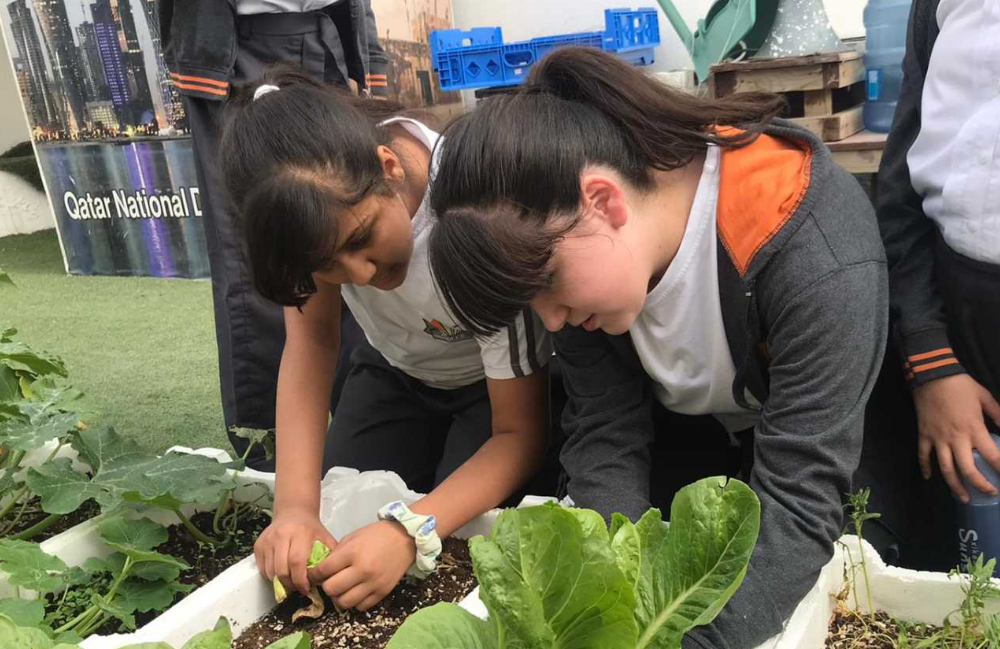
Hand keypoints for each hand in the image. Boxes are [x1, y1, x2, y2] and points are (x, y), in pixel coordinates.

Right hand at [255, 506, 337, 595]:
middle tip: (297, 589)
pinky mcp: (258, 545)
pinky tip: (281, 573)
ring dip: (280, 582)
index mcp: (300, 533)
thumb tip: (329, 579)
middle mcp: (281, 535)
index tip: (306, 589)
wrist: (293, 513)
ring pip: (270, 572)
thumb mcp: (325, 539)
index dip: (300, 580)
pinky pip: (262, 569)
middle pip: (281, 570)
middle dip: (290, 585)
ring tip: (290, 581)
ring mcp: (267, 540)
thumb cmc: (310, 529)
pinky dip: (271, 576)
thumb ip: (329, 557)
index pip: (296, 562)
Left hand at [308, 520, 414, 611]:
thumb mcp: (352, 538)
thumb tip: (321, 570)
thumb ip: (336, 554)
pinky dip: (355, 602)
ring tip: (342, 588)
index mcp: (352, 553)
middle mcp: (362, 570)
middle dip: (326, 586)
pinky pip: (361, 607)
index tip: (314, 575)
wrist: (404, 538)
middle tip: (329, 581)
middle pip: (331, 589)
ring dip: (339, 597)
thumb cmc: (376, 535)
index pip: (324, 571)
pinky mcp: (382, 592)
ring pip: (344, 602)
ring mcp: (373, 583)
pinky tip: (356, 591)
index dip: (314, 574)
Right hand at [914, 374, 999, 502]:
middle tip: (990, 494)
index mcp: (974, 429)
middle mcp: (956, 438)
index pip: (993, 456)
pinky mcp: (924, 435)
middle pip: (968, 470)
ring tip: (964, 498)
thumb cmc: (961, 385)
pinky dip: (925, 468)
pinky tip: (929, 478)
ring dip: (955, 486)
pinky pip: (923, 455)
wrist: (932, 376)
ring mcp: (938, 438)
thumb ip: (998, 415)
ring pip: (946, 469)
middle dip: (980, 485)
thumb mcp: (985, 397)